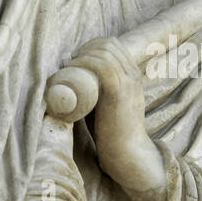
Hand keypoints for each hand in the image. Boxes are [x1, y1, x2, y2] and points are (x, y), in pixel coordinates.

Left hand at [67, 37, 166, 200]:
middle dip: (84, 50)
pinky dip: (83, 66)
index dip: (90, 48)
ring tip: (70, 74)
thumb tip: (69, 77)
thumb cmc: (111, 135)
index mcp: (132, 76)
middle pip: (107, 43)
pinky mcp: (119, 92)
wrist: (129, 156)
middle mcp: (133, 75)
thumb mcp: (103, 105)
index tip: (75, 63)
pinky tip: (74, 80)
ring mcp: (128, 82)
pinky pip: (101, 65)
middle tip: (70, 67)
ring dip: (81, 58)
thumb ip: (94, 90)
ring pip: (103, 51)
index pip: (112, 45)